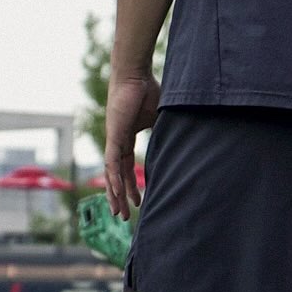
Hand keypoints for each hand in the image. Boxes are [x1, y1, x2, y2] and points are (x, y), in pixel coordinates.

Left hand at [104, 72, 159, 219]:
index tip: (137, 201)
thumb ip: (163, 133)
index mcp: (126, 138)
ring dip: (116, 194)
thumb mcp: (158, 118)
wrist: (135, 75)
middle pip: (117, 176)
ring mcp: (113, 140)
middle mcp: (117, 142)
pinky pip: (112, 162)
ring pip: (112, 174)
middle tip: (123, 216)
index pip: (126, 167)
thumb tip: (179, 143)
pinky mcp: (113, 136)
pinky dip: (114, 179)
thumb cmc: (148, 91)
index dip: (130, 185)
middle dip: (120, 197)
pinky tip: (116, 193)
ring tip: (119, 212)